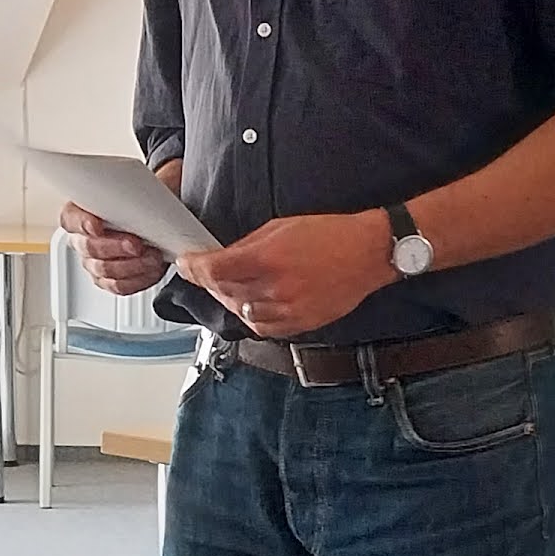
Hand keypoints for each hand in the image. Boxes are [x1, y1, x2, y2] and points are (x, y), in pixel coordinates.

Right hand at [61, 200, 170, 297]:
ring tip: (152, 257)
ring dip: (131, 265)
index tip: (97, 225)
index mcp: (80, 213)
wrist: (154, 219)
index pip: (71, 218)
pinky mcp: (109, 280)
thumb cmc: (139, 203)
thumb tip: (153, 182)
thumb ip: (132, 189)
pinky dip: (138, 279)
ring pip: (105, 269)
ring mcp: (94, 262)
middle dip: (115, 247)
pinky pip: (119, 286)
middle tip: (136, 244)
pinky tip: (151, 269)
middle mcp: (82, 240)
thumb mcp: (138, 189)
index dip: (82, 223)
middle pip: (89, 248)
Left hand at [179, 213, 389, 339]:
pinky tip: (255, 304)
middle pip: (225, 293)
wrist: (368, 253)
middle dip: (211, 282)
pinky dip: (253, 318)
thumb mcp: (281, 226)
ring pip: (242, 313)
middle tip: (208, 273)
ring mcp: (289, 310)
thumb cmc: (330, 235)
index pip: (215, 270)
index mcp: (268, 259)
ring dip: (231, 301)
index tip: (186, 264)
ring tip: (235, 287)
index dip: (194, 268)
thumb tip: (223, 258)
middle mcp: (276, 288)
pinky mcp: (302, 323)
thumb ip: (248, 245)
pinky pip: (264, 329)